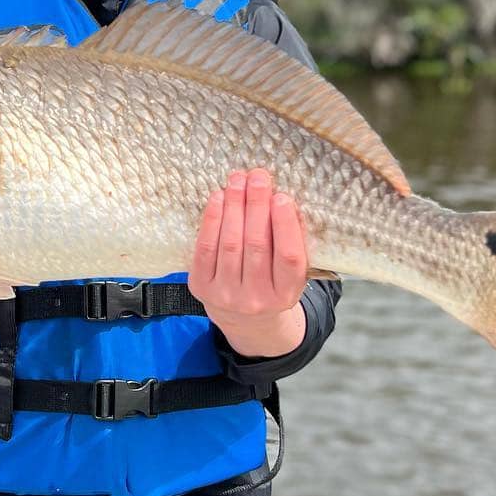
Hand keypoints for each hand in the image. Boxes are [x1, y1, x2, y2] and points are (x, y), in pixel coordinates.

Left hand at [188, 168, 308, 358]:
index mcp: (286, 295)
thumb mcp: (291, 272)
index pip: (289, 258)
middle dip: (256, 205)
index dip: (285, 226)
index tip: (281, 197)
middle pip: (256, 245)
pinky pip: (205, 248)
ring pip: (230, 243)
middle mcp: (256, 299)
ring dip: (234, 206)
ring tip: (238, 180)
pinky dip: (211, 220)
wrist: (244, 320)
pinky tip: (218, 198)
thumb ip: (293, 241)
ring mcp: (226, 295)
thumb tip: (283, 201)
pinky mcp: (202, 288)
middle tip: (258, 176)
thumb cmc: (272, 283)